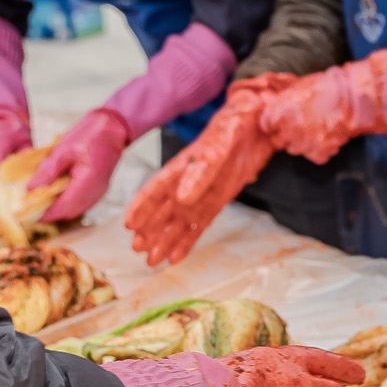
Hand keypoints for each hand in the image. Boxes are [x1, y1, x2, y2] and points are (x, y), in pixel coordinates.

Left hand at [28, 107, 132, 220]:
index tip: (27, 214)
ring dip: (59, 209)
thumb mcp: (64, 149)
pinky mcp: (99, 189)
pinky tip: (55, 196)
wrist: (112, 127)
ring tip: (39, 203)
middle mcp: (97, 191)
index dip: (46, 214)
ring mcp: (100, 191)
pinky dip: (67, 203)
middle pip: (70, 212)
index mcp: (89, 180)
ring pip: (76, 210)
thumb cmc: (89, 134)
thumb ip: (48, 170)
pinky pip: (81, 203)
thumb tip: (30, 188)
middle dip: (50, 214)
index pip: (64, 206)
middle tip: (29, 209)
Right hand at [124, 74, 294, 265]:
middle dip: (149, 230)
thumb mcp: (219, 148)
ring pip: (177, 222)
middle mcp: (186, 183)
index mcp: (181, 167)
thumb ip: (201, 172)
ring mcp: (200, 194)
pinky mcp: (215, 202)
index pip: (156, 189)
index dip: (142, 206)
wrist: (258, 124)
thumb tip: (181, 198)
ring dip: (164, 240)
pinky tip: (176, 258)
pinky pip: (198, 225)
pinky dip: (187, 241)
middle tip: (136, 250)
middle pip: (163, 210)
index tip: (129, 224)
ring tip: (151, 261)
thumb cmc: (234, 129)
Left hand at [256, 46, 386, 164]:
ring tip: (315, 130)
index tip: (280, 121)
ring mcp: (303, 144)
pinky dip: (320, 150)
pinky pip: (314, 156)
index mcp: (278, 112)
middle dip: (286, 134)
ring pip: (295, 150)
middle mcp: (287, 130)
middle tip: (300, 126)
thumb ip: (282, 100)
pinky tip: (327, 137)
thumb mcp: (298, 87)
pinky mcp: (319, 153)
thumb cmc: (327, 86)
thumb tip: (274, 106)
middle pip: (278, 141)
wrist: (354, 98)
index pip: (265, 125)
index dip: (273, 123)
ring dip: (301, 143)